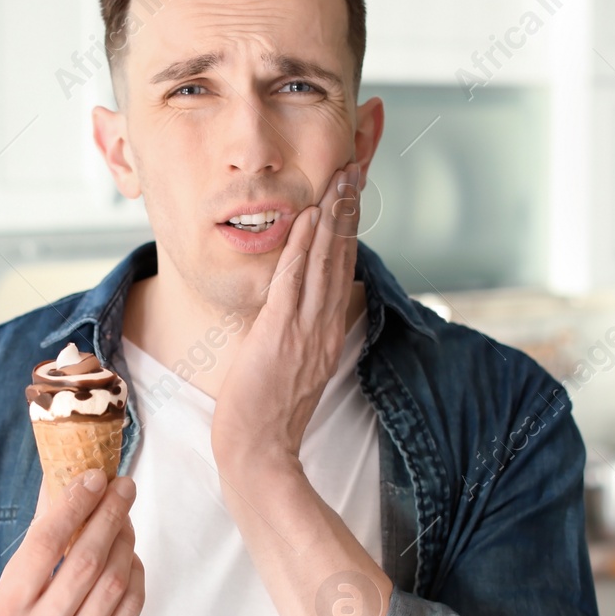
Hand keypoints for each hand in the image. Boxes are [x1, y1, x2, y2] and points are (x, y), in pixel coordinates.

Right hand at [0, 467, 143, 615]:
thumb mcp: (0, 602)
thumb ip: (33, 553)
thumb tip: (58, 489)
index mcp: (5, 613)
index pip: (44, 545)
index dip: (73, 505)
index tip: (93, 477)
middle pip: (86, 560)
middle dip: (110, 515)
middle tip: (124, 487)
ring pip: (113, 584)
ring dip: (126, 542)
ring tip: (126, 518)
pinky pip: (128, 613)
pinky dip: (135, 578)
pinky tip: (131, 558)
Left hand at [210, 160, 362, 475]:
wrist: (259, 450)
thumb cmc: (267, 414)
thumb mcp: (293, 365)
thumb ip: (300, 333)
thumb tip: (297, 307)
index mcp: (328, 332)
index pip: (343, 268)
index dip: (349, 227)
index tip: (353, 191)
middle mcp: (325, 325)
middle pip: (342, 255)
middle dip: (349, 207)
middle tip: (356, 165)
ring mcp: (306, 329)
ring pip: (325, 261)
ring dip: (332, 215)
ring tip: (341, 175)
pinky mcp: (281, 334)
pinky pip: (294, 281)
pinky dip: (302, 246)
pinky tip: (307, 217)